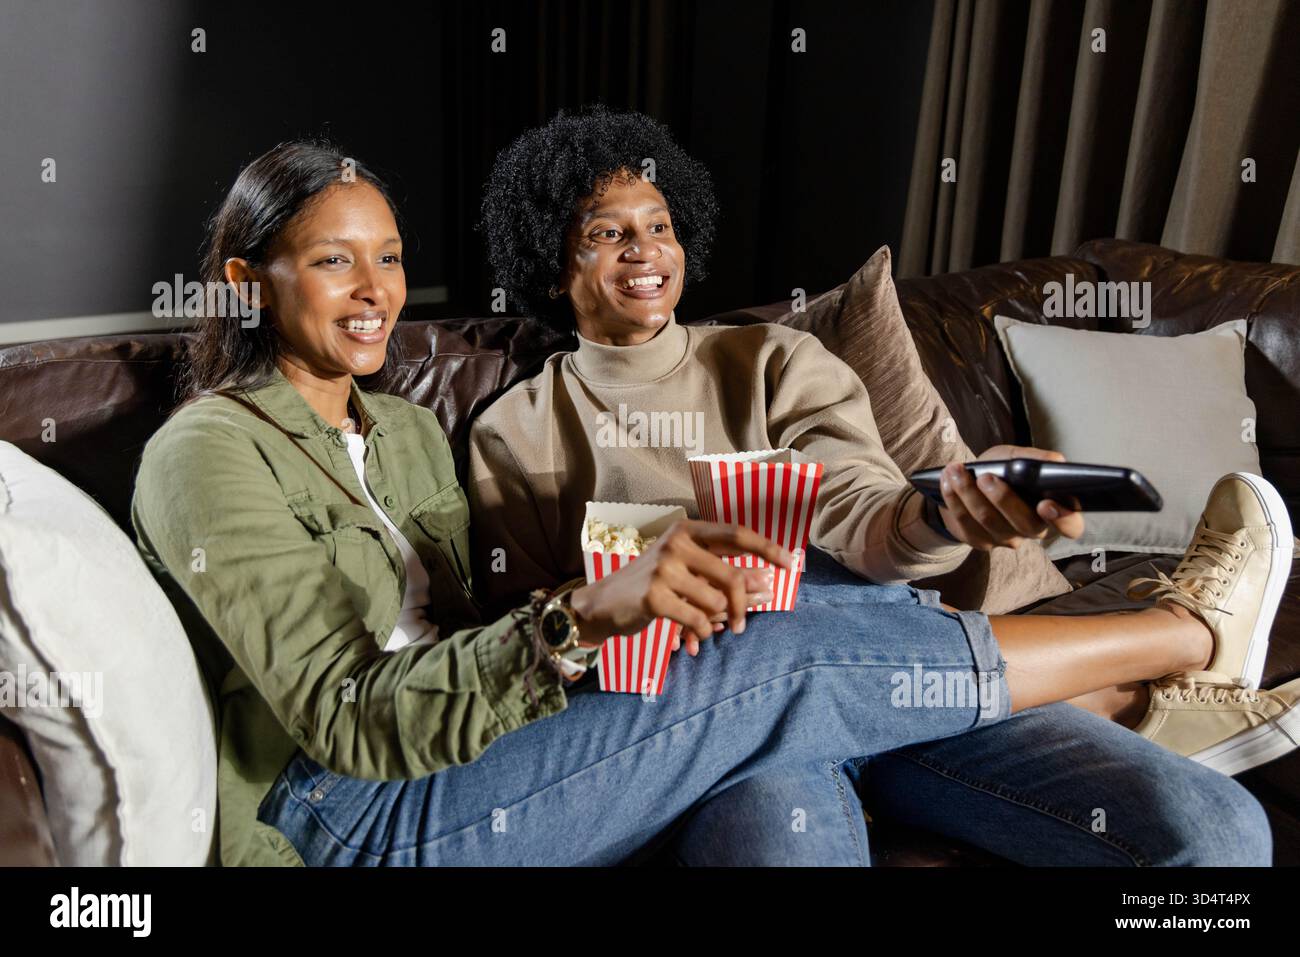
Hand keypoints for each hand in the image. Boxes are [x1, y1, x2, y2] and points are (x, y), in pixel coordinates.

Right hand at [568, 520, 792, 653]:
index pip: (737, 534)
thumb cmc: (653, 584)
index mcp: (688, 529)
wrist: (604, 603)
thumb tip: (768, 582)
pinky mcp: (654, 596)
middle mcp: (676, 543)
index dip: (767, 548)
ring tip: (702, 626)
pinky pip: (697, 620)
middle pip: (731, 575)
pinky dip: (700, 632)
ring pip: (715, 602)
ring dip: (715, 621)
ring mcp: (664, 568)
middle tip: (742, 625)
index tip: (790, 564)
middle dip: (743, 604)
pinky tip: (692, 636)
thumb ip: (721, 570)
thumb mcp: (685, 567)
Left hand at [935, 445, 1084, 549]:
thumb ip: (1036, 459)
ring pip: (989, 522)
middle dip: (1003, 499)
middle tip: (985, 477)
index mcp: (1051, 510)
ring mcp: (1006, 539)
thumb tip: (1056, 462)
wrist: (969, 481)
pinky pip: (966, 525)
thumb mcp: (1017, 457)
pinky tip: (946, 482)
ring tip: (955, 471)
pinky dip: (954, 500)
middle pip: (1024, 524)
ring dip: (969, 494)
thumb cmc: (1001, 470)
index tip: (1047, 503)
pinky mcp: (980, 542)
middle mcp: (1033, 530)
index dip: (1063, 519)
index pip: (1071, 525)